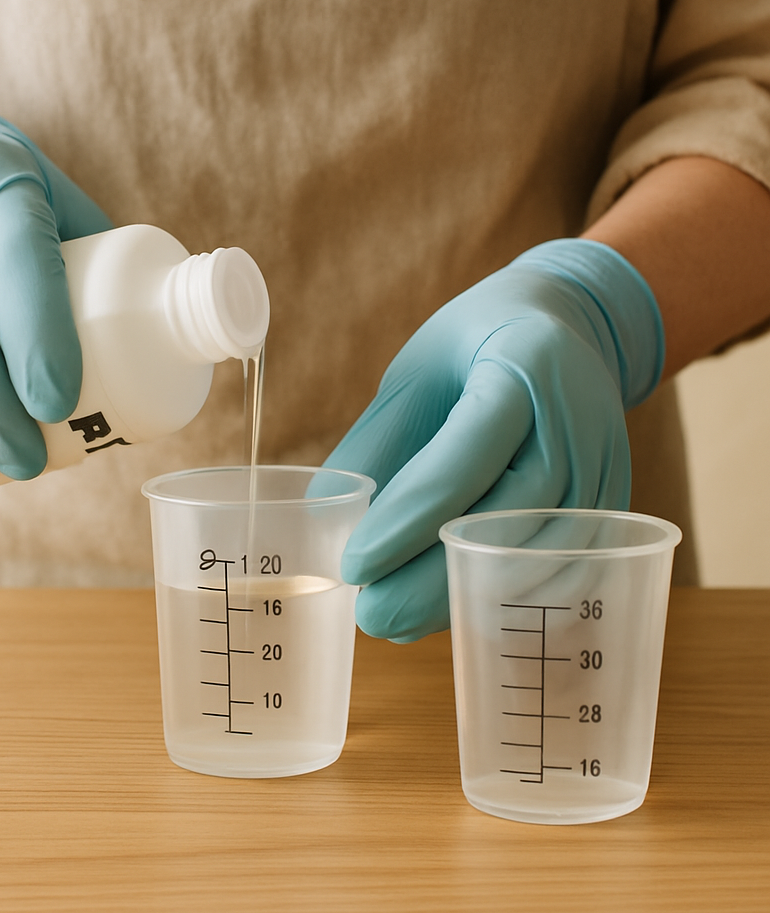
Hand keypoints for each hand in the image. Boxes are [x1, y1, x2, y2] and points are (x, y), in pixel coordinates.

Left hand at [324, 238, 663, 641]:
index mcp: (524, 367)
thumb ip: (377, 445)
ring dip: (464, 598)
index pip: (463, 459)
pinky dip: (503, 596)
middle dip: (431, 580)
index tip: (354, 566)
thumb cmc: (476, 344)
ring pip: (538, 557)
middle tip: (370, 616)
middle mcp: (578, 421)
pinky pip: (562, 567)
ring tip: (398, 619)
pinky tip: (451, 608)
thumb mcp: (416, 373)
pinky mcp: (613, 504)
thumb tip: (330, 522)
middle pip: (506, 521)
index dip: (406, 520)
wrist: (569, 325)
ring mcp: (605, 467)